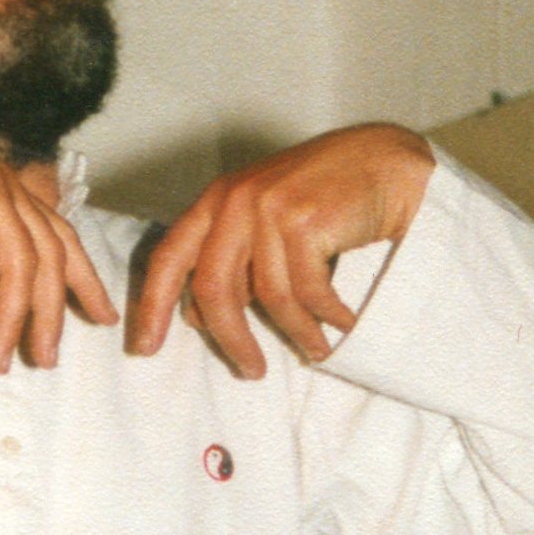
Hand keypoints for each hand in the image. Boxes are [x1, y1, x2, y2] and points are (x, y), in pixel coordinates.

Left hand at [127, 123, 432, 379]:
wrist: (388, 163)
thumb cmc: (329, 195)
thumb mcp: (267, 218)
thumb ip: (233, 257)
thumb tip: (199, 315)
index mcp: (217, 200)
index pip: (168, 257)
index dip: (152, 306)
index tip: (145, 348)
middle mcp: (236, 200)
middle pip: (214, 288)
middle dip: (231, 339)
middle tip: (251, 371)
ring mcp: (270, 208)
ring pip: (268, 296)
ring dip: (296, 332)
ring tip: (316, 348)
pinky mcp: (306, 220)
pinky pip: (309, 291)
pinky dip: (326, 315)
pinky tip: (342, 321)